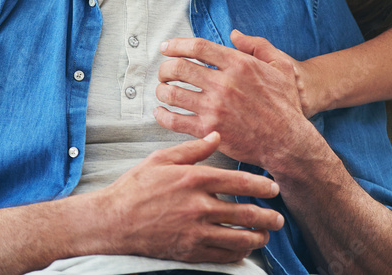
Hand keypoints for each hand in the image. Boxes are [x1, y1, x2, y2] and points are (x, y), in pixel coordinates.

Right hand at [99, 132, 283, 262]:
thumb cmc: (135, 188)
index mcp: (194, 180)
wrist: (112, 221)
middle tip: (279, 217)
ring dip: (257, 237)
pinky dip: (237, 253)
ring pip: (237, 238)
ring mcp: (194, 232)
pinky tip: (244, 249)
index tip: (274, 189)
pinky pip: (221, 255)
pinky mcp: (188, 251)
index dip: (261, 186)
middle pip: (244, 213)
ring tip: (266, 234)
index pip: (238, 183)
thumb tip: (215, 136)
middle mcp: (198, 206)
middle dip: (268, 216)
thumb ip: (193, 149)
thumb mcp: (161, 159)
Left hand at [155, 30, 314, 170]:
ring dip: (162, 90)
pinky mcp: (208, 130)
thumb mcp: (281, 66)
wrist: (287, 140)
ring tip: (163, 91)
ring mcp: (214, 107)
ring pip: (172, 93)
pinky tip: (162, 112)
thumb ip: (258, 45)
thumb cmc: (285, 104)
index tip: (166, 48)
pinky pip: (175, 120)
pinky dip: (163, 115)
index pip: (197, 47)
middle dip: (165, 68)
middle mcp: (223, 83)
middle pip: (178, 68)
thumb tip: (235, 35)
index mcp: (238, 64)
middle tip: (164, 72)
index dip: (176, 45)